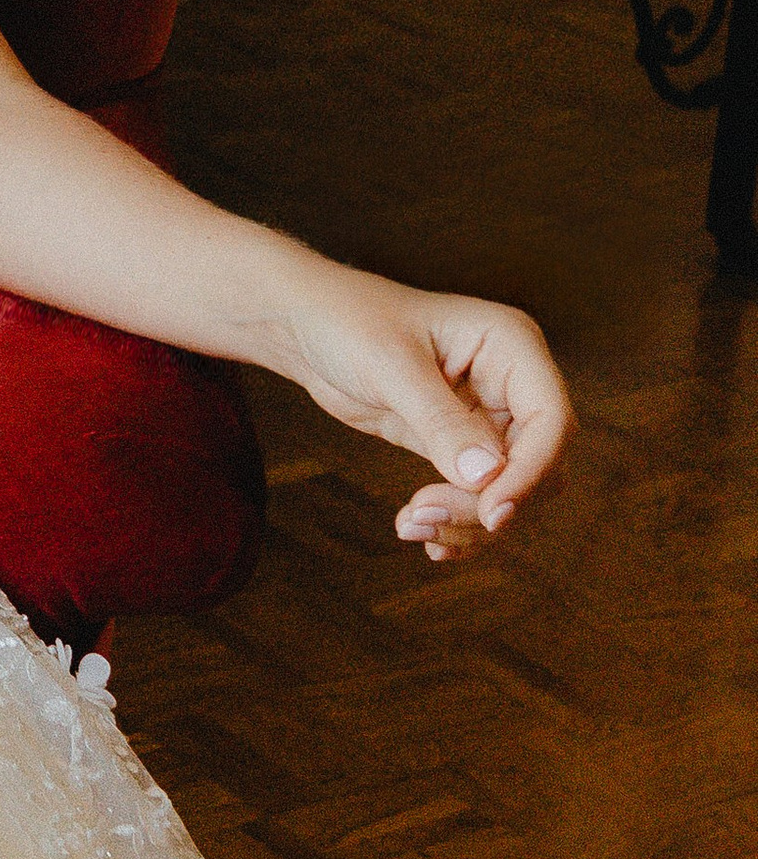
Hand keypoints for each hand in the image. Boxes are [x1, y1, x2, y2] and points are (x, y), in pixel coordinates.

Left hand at [278, 270, 571, 560]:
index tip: (493, 513)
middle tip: (424, 513)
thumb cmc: (349, 321)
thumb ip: (440, 421)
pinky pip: (478, 496)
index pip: (550, 420)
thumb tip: (488, 478)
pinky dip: (458, 522)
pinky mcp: (460, 446)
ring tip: (410, 525)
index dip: (530, 472)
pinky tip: (426, 537)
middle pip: (535, 465)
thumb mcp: (392, 366)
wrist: (307, 326)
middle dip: (488, 503)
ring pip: (509, 490)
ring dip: (468, 520)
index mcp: (510, 346)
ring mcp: (487, 417)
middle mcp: (510, 383)